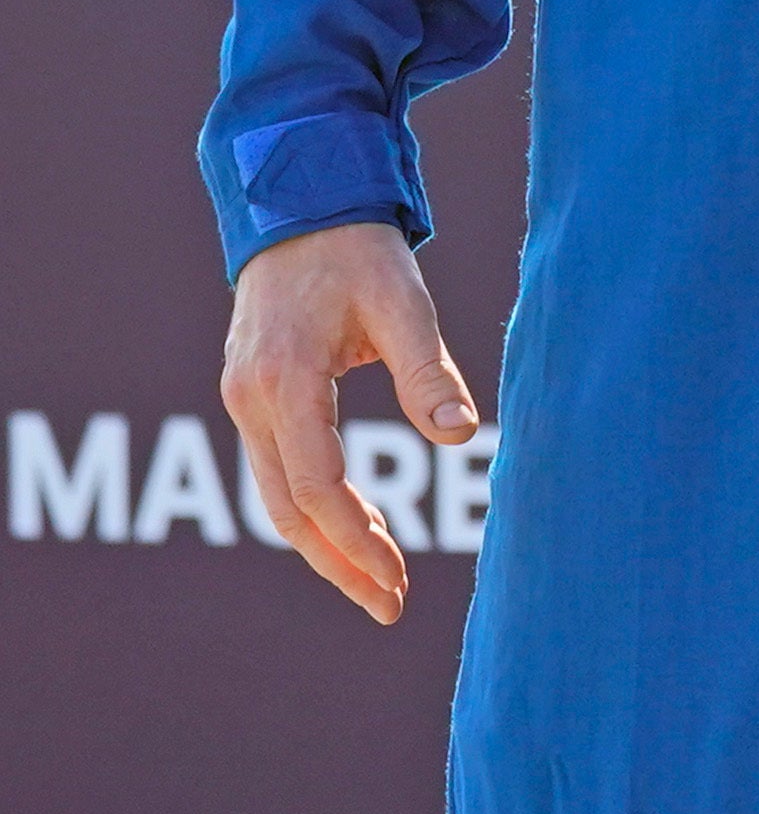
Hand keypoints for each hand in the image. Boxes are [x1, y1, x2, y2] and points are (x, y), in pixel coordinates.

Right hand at [220, 221, 479, 625]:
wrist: (301, 208)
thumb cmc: (358, 254)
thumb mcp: (404, 303)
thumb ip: (429, 371)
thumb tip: (460, 438)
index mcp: (284, 378)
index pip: (316, 483)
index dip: (356, 536)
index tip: (398, 574)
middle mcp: (250, 399)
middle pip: (287, 508)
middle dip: (340, 562)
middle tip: (392, 605)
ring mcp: (243, 401)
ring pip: (276, 498)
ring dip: (326, 546)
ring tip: (382, 584)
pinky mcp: (252, 399)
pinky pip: (277, 472)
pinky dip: (315, 510)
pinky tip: (361, 528)